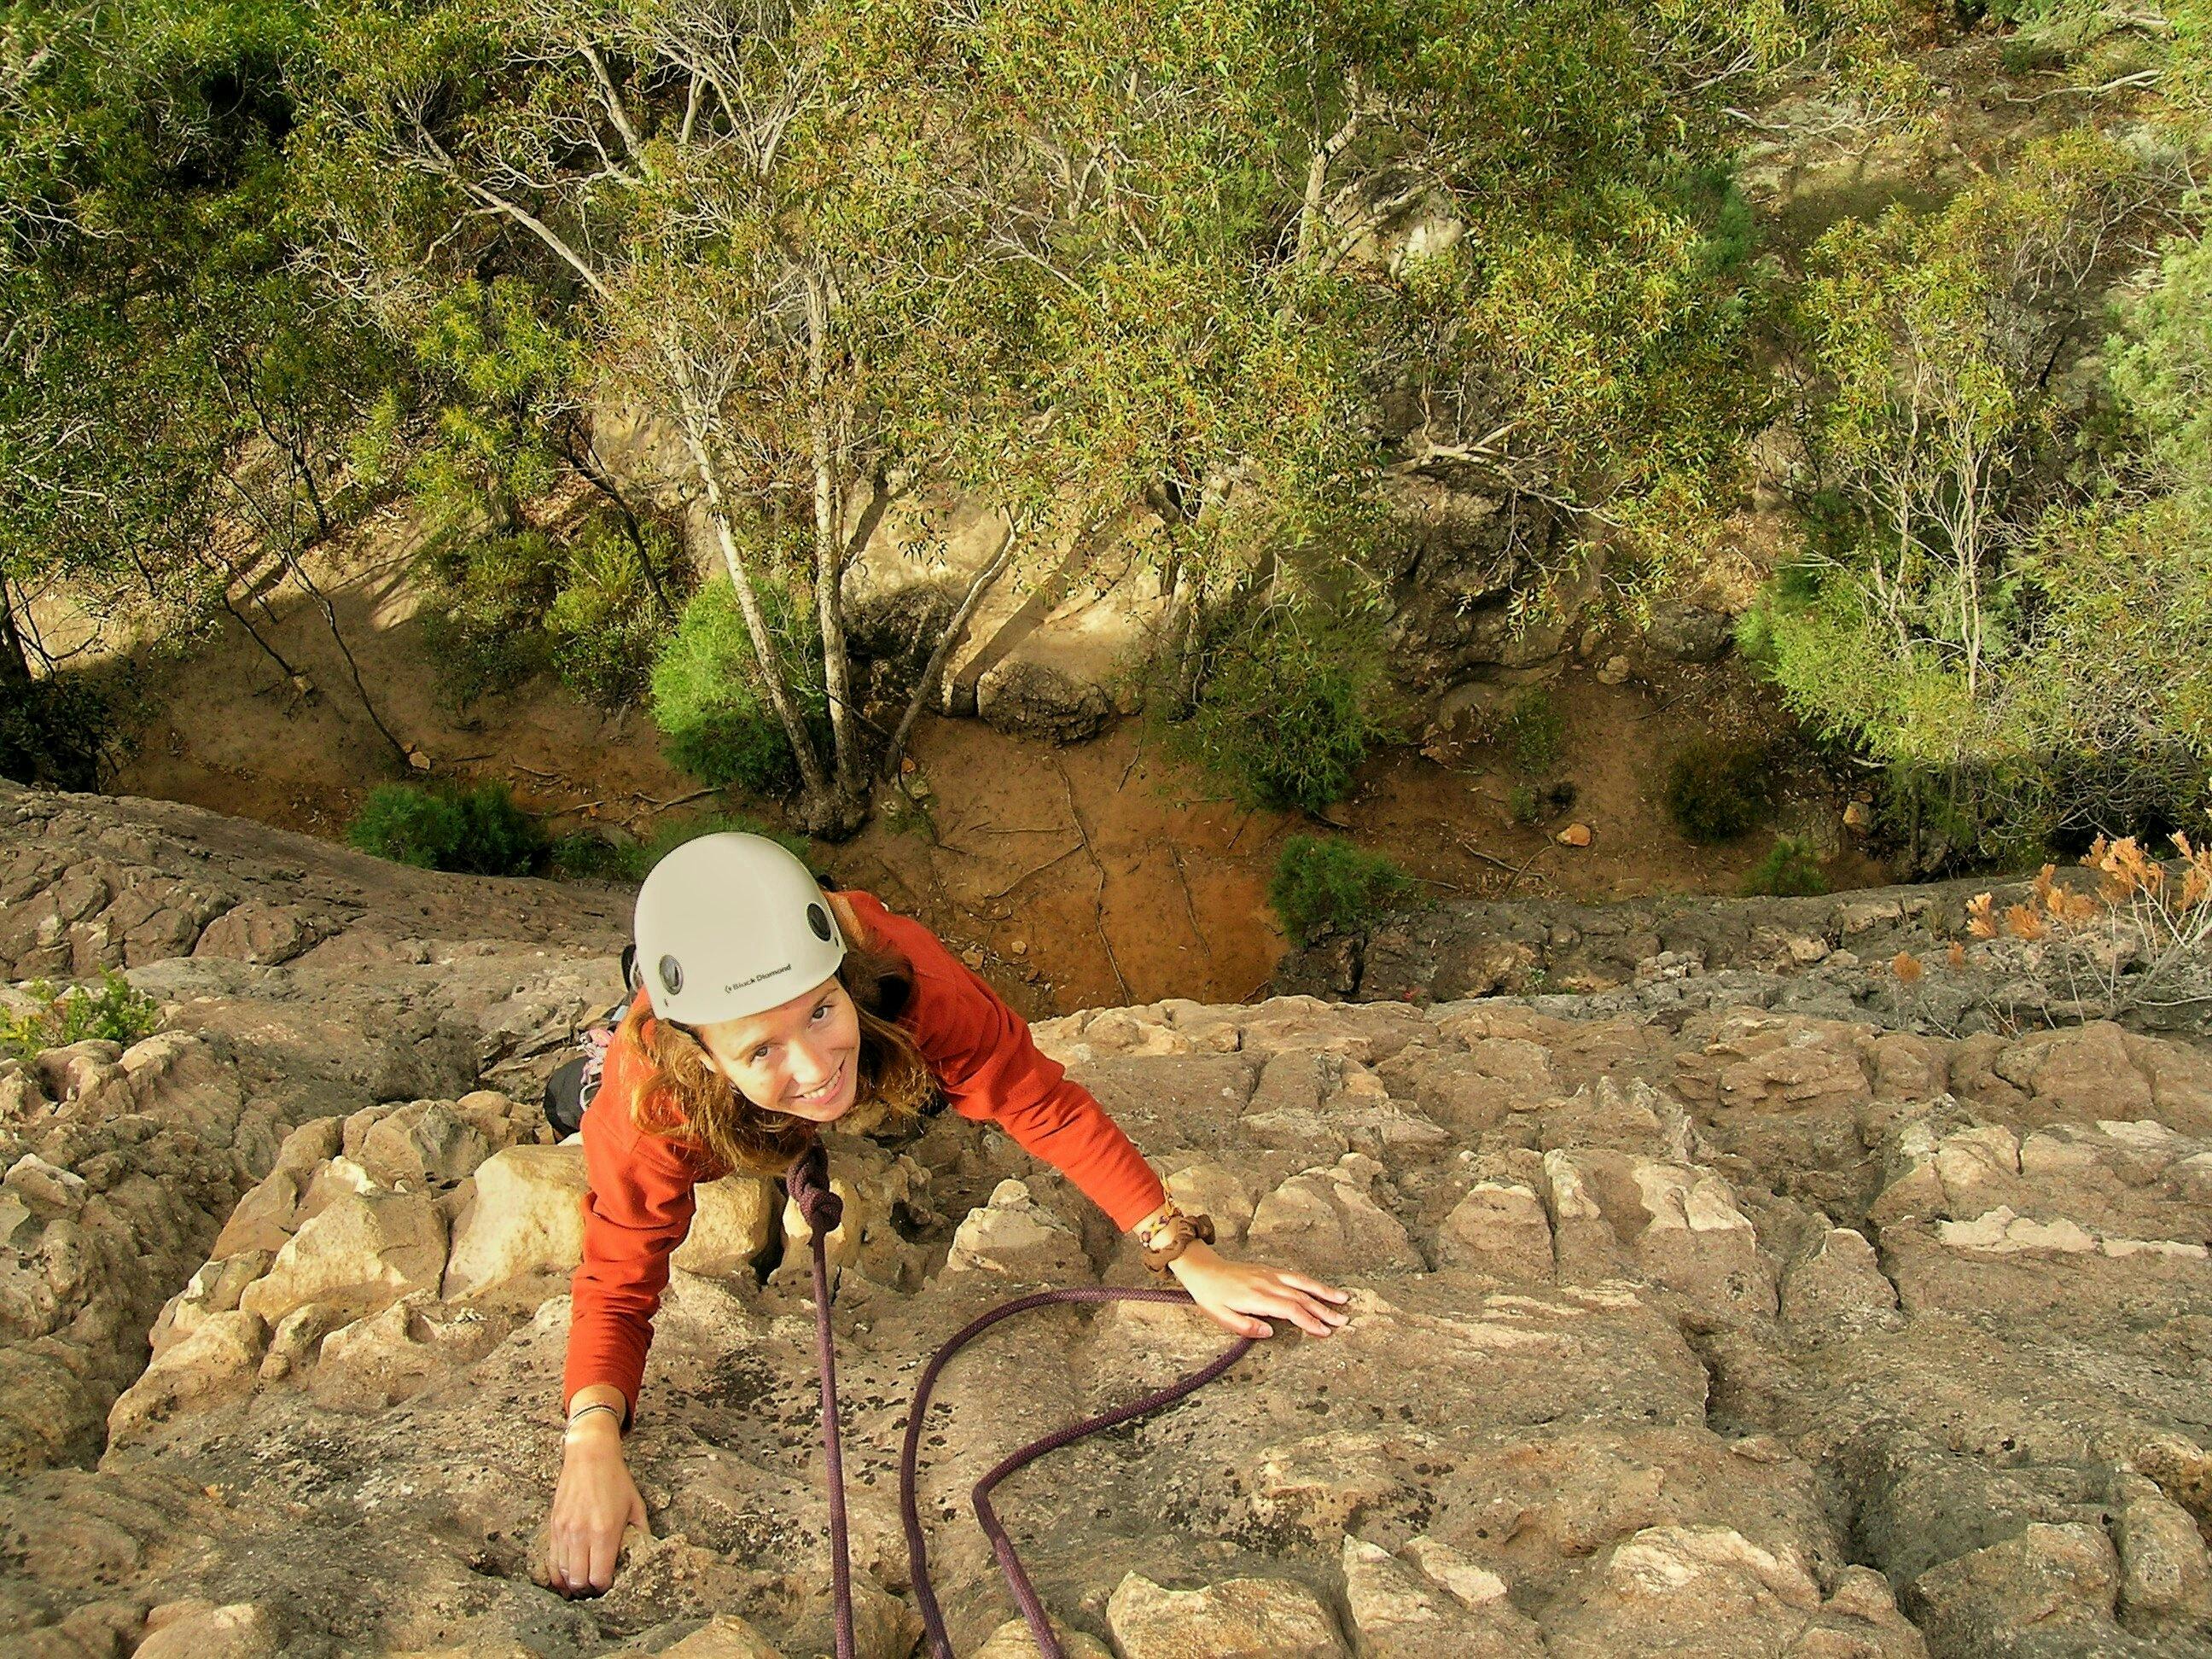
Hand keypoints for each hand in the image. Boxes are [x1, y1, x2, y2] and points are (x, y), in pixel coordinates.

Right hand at [547, 1417, 649, 1597]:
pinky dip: (557, 1574)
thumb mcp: (636, 1505)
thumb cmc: (616, 1480)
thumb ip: (641, 1533)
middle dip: (588, 1590)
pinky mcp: (554, 1526)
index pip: (600, 1577)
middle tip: (596, 1588)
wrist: (590, 1456)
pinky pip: (551, 1560)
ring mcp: (565, 1531)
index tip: (611, 1584)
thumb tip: (645, 1555)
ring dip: (572, 1584)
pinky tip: (565, 1579)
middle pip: (579, 1581)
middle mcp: (582, 1534)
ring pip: (562, 1574)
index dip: (605, 1587)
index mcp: (605, 1532)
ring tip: (582, 1585)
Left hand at [1168, 1242, 1350, 1338]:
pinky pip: (1295, 1276)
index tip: (1324, 1332)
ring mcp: (1270, 1274)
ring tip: (1343, 1299)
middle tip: (1343, 1321)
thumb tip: (1270, 1332)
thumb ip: (1246, 1326)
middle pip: (1302, 1297)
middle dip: (1324, 1309)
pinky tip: (1322, 1289)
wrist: (1203, 1269)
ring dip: (1324, 1291)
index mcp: (1257, 1297)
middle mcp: (1268, 1283)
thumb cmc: (1210, 1296)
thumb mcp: (1220, 1317)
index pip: (1290, 1309)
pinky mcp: (1270, 1270)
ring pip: (1302, 1282)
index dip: (1309, 1321)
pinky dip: (1311, 1282)